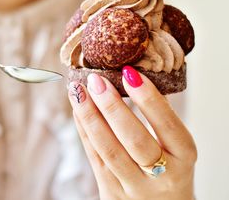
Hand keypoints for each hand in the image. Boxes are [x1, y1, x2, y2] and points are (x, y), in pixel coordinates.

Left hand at [68, 66, 196, 199]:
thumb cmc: (170, 171)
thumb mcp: (177, 150)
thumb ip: (159, 122)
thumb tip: (131, 77)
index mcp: (183, 159)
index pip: (168, 126)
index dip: (149, 99)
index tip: (130, 73)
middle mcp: (161, 176)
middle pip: (134, 139)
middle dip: (112, 107)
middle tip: (96, 80)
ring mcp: (133, 187)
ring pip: (108, 149)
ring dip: (89, 116)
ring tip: (77, 91)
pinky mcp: (111, 192)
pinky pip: (94, 157)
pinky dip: (84, 130)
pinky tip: (77, 110)